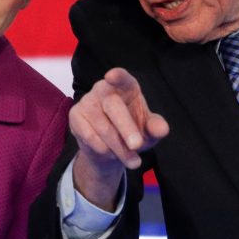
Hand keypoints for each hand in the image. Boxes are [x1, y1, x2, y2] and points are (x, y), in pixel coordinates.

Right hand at [70, 68, 168, 209]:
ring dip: (119, 148)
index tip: (112, 76)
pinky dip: (104, 150)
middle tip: (137, 146)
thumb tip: (162, 129)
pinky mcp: (75, 115)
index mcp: (126, 87)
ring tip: (133, 161)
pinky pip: (89, 136)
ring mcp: (87, 101)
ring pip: (103, 127)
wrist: (110, 151)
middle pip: (114, 107)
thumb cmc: (132, 132)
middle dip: (127, 129)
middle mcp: (104, 89)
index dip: (117, 76)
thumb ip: (155, 128)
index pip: (122, 78)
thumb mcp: (148, 132)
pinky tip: (112, 154)